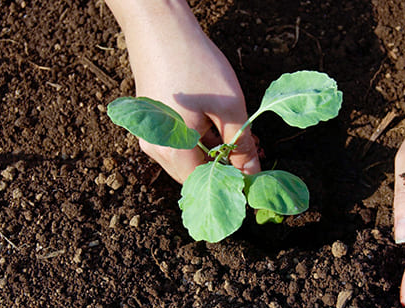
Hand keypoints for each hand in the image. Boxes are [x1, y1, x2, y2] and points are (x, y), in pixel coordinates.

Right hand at [107, 0, 260, 182]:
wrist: (160, 27)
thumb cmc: (195, 65)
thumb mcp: (229, 107)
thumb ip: (241, 144)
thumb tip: (252, 172)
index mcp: (173, 151)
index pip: (205, 184)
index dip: (231, 184)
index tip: (255, 176)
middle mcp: (155, 148)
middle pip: (193, 173)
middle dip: (225, 168)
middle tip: (254, 155)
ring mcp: (150, 133)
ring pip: (186, 157)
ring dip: (214, 152)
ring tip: (244, 140)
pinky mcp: (151, 120)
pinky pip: (178, 140)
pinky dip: (201, 139)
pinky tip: (221, 127)